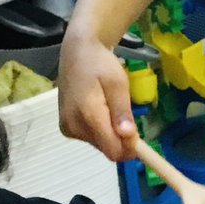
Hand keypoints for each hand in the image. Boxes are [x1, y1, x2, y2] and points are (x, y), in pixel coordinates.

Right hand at [57, 32, 135, 161]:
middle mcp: (74, 127)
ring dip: (111, 134)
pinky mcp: (66, 128)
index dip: (129, 147)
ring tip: (109, 108)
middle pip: (107, 149)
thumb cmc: (100, 65)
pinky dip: (101, 131)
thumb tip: (127, 135)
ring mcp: (68, 129)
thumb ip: (122, 110)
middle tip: (123, 114)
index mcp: (88, 116)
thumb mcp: (117, 83)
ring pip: (100, 145)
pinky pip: (91, 139)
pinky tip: (99, 111)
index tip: (138, 133)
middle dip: (121, 139)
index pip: (113, 150)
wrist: (77, 54)